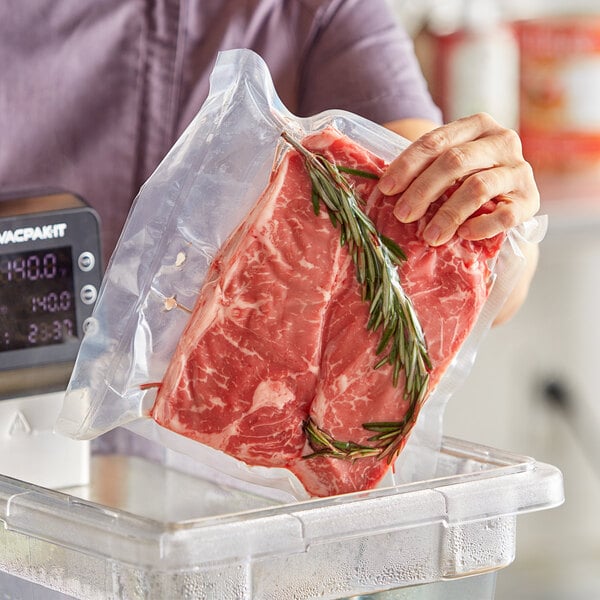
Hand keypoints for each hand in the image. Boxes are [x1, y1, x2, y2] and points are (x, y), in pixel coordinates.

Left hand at [379, 113, 539, 245]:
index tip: (386, 189)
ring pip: (478, 187)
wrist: (508, 200)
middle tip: (402, 215)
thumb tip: (382, 189)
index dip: (408, 165)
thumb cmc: (465, 180)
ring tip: (429, 236)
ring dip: (448, 214)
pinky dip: (482, 225)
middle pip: (455, 161)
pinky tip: (463, 234)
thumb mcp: (446, 166)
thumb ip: (423, 169)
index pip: (436, 140)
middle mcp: (502, 140)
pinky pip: (506, 215)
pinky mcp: (531, 200)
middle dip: (423, 190)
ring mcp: (519, 170)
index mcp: (477, 125)